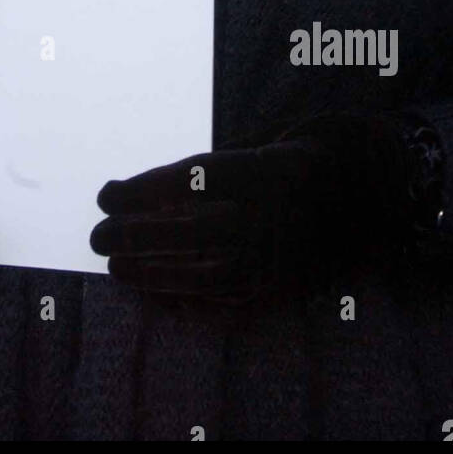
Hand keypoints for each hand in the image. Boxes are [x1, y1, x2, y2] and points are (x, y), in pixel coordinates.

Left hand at [90, 114, 414, 303]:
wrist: (355, 197)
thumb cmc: (277, 170)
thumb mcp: (245, 154)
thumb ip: (192, 175)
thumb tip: (115, 196)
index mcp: (270, 169)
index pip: (199, 180)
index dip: (148, 190)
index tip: (105, 195)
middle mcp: (280, 214)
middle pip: (202, 231)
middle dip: (144, 235)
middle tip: (97, 235)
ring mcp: (285, 256)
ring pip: (213, 272)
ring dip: (157, 272)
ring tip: (115, 267)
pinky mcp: (284, 288)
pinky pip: (228, 299)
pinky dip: (186, 298)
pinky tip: (151, 291)